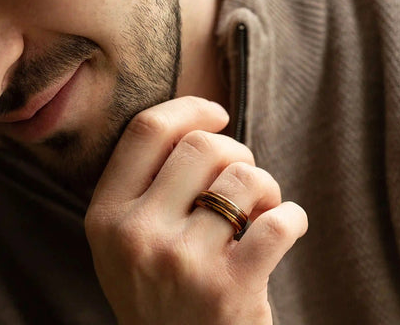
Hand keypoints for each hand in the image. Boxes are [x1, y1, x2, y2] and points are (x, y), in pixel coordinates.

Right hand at [85, 96, 307, 324]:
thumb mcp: (128, 238)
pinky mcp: (228, 291)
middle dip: (235, 151)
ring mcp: (181, 263)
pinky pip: (280, 222)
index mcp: (106, 214)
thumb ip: (148, 183)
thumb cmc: (159, 288)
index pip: (146, 130)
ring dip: (264, 184)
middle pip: (202, 146)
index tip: (217, 114)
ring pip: (244, 177)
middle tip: (242, 177)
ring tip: (260, 207)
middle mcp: (137, 234)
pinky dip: (292, 216)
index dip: (188, 109)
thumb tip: (202, 125)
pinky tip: (285, 226)